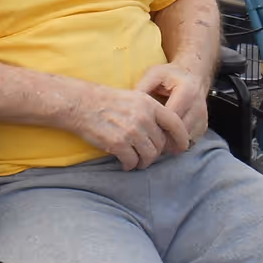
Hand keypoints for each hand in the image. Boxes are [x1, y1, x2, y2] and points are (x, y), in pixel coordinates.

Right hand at [76, 85, 191, 169]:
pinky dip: (129, 165)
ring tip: (136, 162)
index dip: (181, 138)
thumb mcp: (133, 98)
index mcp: (149, 104)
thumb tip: (163, 132)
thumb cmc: (105, 101)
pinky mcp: (117, 143)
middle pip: (160, 144)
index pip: (175, 123)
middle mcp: (143, 118)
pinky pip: (132, 161)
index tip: (182, 147)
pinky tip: (125, 163)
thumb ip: (150, 112)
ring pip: (149, 155)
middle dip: (155, 153)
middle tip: (147, 156)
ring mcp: (131, 131)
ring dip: (143, 162)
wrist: (80, 104)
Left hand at [134, 63, 209, 146]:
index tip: (140, 128)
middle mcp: (199, 107)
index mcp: (187, 93)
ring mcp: (203, 119)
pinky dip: (176, 142)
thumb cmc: (170, 75)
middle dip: (161, 137)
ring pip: (184, 140)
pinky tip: (164, 135)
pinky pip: (189, 141)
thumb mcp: (154, 74)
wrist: (192, 75)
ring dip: (169, 142)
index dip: (155, 126)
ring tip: (153, 136)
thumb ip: (142, 87)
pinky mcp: (203, 126)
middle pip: (179, 133)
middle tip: (145, 136)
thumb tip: (128, 105)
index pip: (171, 118)